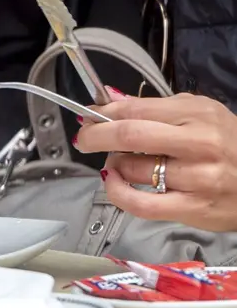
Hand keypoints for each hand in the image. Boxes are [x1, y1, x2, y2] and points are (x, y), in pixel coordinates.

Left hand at [74, 93, 236, 231]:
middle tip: (85, 138)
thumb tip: (110, 99)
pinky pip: (140, 204)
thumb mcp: (201, 114)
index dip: (104, 113)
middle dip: (96, 135)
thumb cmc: (230, 145)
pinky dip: (117, 193)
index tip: (88, 116)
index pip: (138, 109)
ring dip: (113, 165)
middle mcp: (199, 144)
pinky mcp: (192, 208)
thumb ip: (155, 107)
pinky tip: (115, 183)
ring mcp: (197, 178)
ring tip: (119, 162)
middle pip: (130, 135)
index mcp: (199, 115)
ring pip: (132, 169)